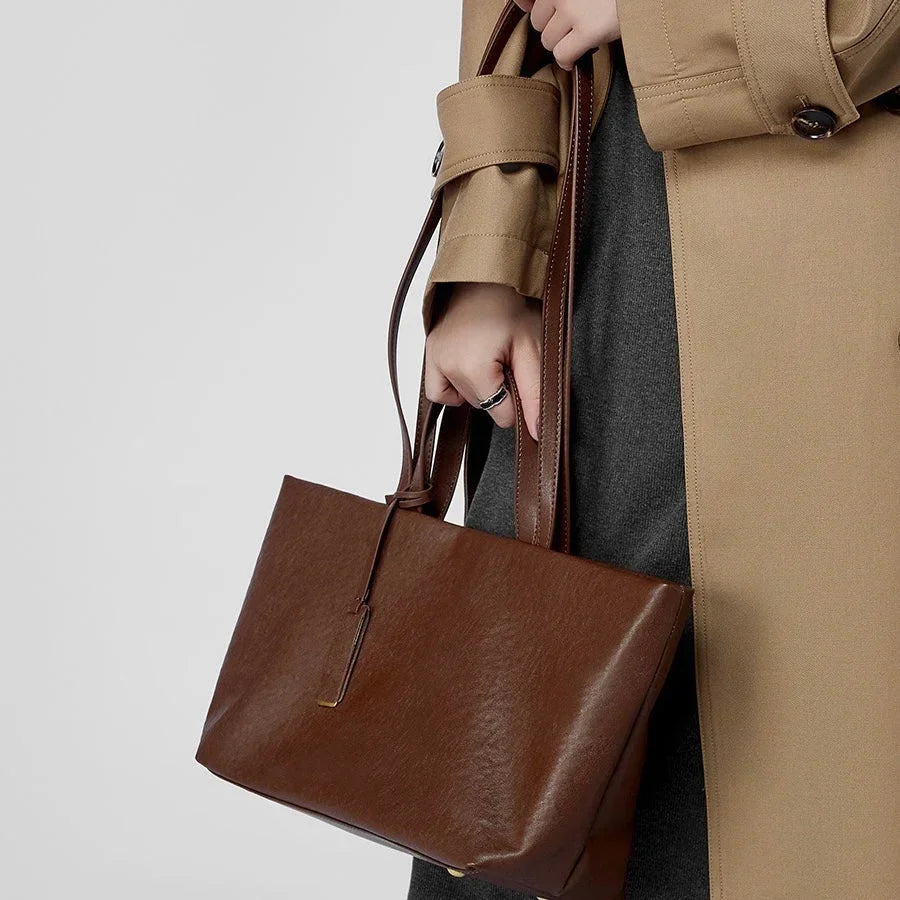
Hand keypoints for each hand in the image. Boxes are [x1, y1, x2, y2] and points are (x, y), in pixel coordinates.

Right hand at [424, 283, 540, 440]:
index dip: (519, 398)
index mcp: (473, 368)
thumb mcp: (532, 349)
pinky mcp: (429, 353)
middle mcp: (447, 366)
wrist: (488, 272)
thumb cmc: (512, 304)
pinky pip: (437, 389)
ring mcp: (434, 359)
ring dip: (480, 387)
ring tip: (491, 357)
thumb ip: (535, 394)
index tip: (521, 371)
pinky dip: (453, 388)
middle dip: (500, 389)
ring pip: (463, 399)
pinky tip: (469, 372)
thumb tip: (538, 432)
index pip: (502, 414)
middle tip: (509, 358)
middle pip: (482, 406)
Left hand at [514, 0, 620, 69]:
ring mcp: (573, 9)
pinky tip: (574, 58)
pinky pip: (562, 55)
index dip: (527, 5)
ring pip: (548, 40)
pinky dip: (566, 60)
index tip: (531, 9)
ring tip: (578, 37)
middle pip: (537, 21)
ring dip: (561, 43)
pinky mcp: (587, 30)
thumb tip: (523, 4)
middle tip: (571, 24)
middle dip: (552, 26)